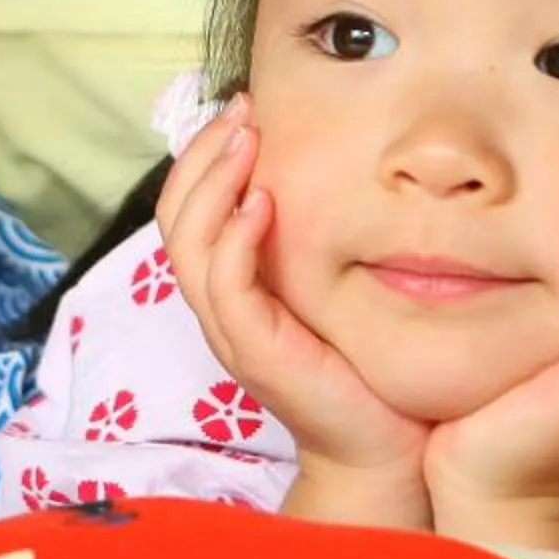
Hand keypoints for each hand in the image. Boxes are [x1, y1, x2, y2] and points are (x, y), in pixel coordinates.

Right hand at [158, 94, 428, 529]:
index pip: (187, 208)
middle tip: (241, 109)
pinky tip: (263, 202)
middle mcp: (220, 307)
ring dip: (212, 183)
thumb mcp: (337, 287)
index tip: (245, 107)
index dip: (203, 154)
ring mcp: (231, 332)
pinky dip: (234, 239)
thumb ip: (321, 238)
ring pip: (186, 245)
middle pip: (173, 217)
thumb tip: (344, 166)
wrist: (384, 450)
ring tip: (245, 140)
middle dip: (201, 154)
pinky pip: (224, 287)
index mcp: (233, 288)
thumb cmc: (368, 368)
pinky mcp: (254, 354)